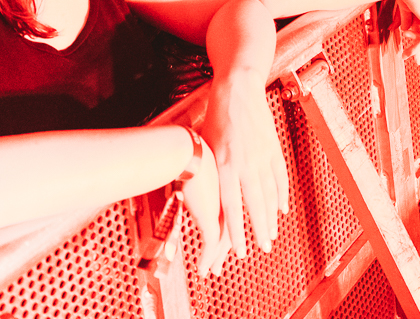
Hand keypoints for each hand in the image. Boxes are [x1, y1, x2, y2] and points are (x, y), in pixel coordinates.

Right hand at [177, 136, 225, 274]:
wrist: (190, 150)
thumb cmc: (193, 149)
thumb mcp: (201, 160)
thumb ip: (196, 171)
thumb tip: (185, 171)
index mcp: (230, 186)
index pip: (234, 211)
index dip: (233, 225)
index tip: (232, 235)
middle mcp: (229, 201)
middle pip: (231, 228)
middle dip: (230, 245)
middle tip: (231, 258)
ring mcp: (221, 210)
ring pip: (223, 239)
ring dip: (216, 256)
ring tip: (213, 269)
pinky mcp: (210, 218)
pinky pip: (210, 244)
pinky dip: (206, 257)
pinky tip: (202, 268)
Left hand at [197, 73, 288, 264]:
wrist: (238, 89)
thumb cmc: (215, 117)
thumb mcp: (204, 145)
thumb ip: (208, 171)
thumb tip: (197, 195)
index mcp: (226, 165)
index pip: (232, 207)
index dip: (236, 232)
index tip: (239, 251)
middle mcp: (247, 164)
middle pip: (255, 205)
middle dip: (259, 231)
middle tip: (263, 249)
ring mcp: (263, 156)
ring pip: (270, 194)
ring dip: (272, 217)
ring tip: (272, 234)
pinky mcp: (273, 148)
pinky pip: (280, 177)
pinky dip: (282, 194)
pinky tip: (282, 208)